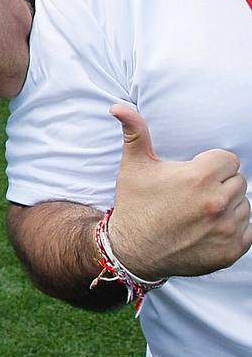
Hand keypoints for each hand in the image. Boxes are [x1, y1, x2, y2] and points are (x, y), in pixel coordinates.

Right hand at [108, 104, 251, 279]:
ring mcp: (226, 228)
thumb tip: (118, 106)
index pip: (229, 160)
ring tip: (201, 211)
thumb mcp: (134, 165)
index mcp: (198, 177)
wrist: (133, 250)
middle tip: (194, 194)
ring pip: (245, 205)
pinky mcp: (232, 250)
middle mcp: (217, 202)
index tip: (193, 175)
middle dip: (220, 184)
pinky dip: (234, 228)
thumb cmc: (135, 204)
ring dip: (229, 206)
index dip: (210, 165)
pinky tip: (209, 228)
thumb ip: (135, 131)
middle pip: (239, 181)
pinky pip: (249, 229)